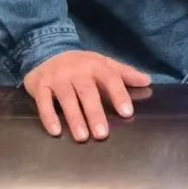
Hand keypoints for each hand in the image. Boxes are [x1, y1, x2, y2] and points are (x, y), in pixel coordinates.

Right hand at [24, 51, 150, 141]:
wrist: (46, 51)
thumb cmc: (81, 64)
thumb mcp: (103, 64)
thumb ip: (124, 73)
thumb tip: (147, 81)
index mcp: (95, 65)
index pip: (110, 79)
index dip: (119, 95)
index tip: (127, 113)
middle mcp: (76, 70)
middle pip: (87, 92)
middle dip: (95, 113)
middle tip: (102, 134)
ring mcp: (57, 77)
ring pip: (66, 98)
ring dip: (74, 118)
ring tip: (82, 137)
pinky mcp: (40, 85)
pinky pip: (43, 102)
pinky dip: (49, 116)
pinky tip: (56, 131)